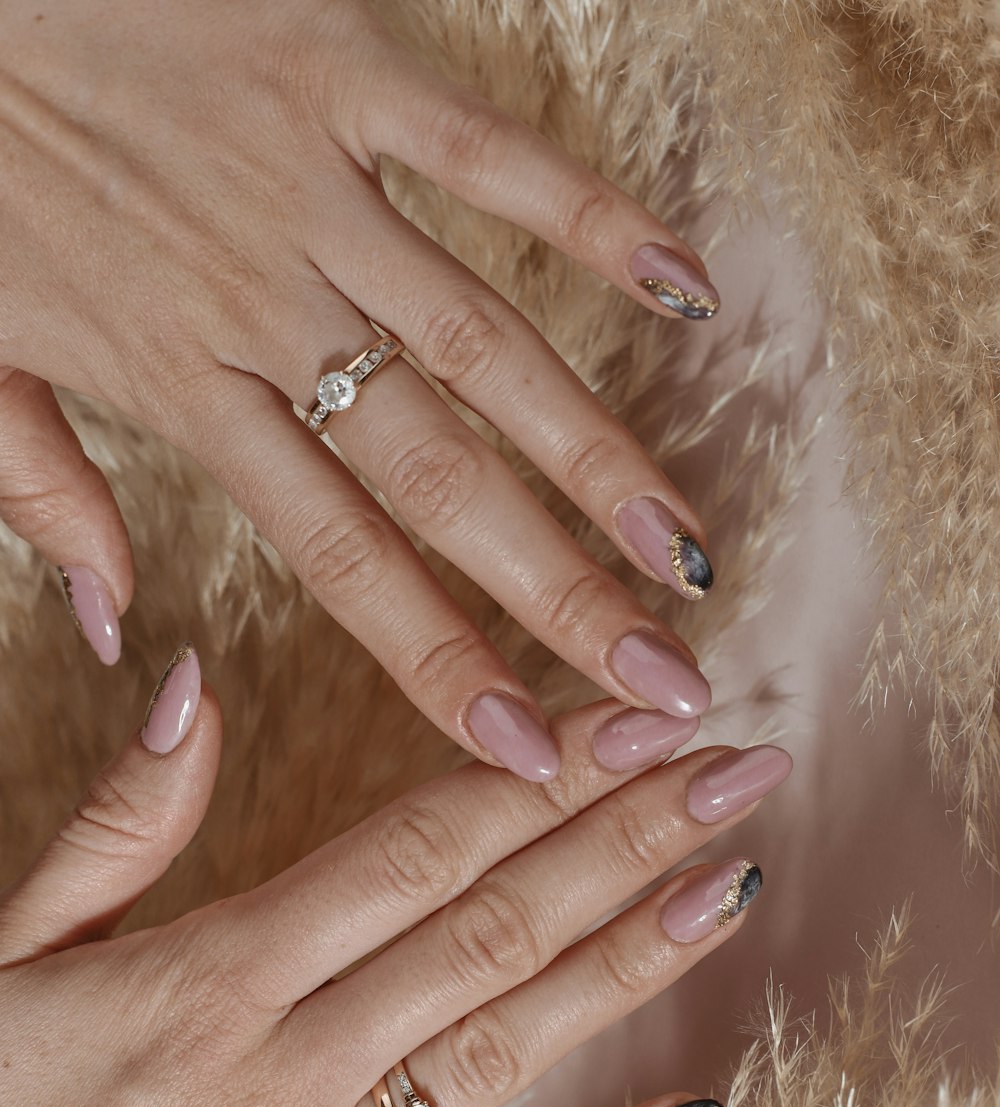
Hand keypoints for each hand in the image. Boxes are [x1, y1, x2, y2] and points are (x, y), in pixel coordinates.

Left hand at [0, 0, 720, 780]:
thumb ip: (45, 495)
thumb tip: (109, 629)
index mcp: (174, 387)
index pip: (338, 558)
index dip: (437, 662)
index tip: (526, 746)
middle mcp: (259, 311)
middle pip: (439, 480)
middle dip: (558, 593)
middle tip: (660, 677)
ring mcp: (305, 192)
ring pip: (480, 346)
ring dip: (594, 454)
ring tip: (679, 548)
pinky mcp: (332, 69)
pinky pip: (483, 152)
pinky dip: (590, 216)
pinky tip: (684, 290)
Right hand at [0, 646, 788, 1106]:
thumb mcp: (10, 948)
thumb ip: (119, 822)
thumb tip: (195, 683)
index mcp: (209, 974)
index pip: (413, 846)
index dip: (538, 775)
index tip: (629, 716)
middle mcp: (283, 1068)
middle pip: (488, 927)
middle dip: (623, 837)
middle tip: (734, 769)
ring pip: (503, 1050)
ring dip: (630, 961)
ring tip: (731, 885)